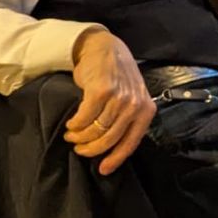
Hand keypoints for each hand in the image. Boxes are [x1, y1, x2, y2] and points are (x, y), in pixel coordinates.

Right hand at [64, 30, 155, 175]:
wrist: (105, 47)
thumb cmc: (117, 76)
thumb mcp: (132, 97)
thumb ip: (127, 119)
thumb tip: (113, 148)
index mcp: (146, 110)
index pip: (131, 143)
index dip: (115, 159)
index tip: (103, 170)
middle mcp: (135, 105)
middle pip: (110, 139)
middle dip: (91, 149)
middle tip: (80, 149)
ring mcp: (119, 98)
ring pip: (96, 130)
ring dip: (80, 137)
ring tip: (72, 136)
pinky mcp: (101, 91)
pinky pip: (84, 118)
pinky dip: (75, 125)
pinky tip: (71, 124)